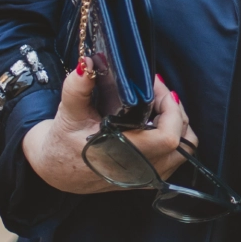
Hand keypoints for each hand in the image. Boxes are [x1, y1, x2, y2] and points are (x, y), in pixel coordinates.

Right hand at [22, 63, 197, 197]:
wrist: (56, 171)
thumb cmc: (62, 144)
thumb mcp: (67, 114)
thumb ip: (77, 88)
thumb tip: (87, 64)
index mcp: (122, 156)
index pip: (168, 138)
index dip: (171, 109)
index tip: (155, 86)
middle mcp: (139, 170)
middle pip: (183, 141)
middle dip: (176, 110)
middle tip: (157, 90)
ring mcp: (146, 177)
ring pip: (184, 151)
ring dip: (179, 124)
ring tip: (160, 105)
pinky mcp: (147, 177)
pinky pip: (176, 157)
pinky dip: (175, 136)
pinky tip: (156, 121)